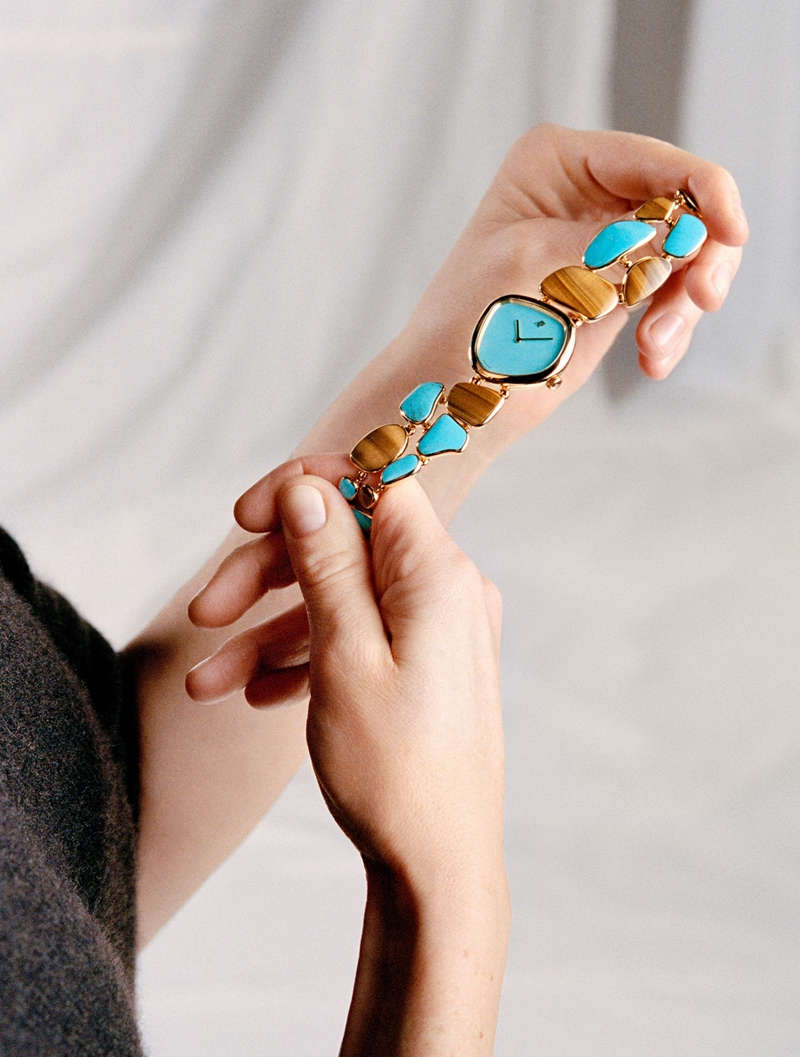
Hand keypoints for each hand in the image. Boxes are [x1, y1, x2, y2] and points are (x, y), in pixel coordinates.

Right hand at [200, 470, 508, 1053]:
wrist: (438, 867)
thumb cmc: (395, 771)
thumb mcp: (343, 655)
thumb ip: (326, 561)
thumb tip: (308, 487)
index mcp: (437, 573)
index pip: (374, 481)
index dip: (306, 487)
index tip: (245, 516)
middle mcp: (446, 590)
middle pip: (344, 541)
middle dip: (267, 571)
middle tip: (204, 612)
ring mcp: (437, 629)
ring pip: (340, 596)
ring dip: (269, 628)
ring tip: (205, 683)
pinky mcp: (424, 665)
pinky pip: (357, 637)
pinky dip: (303, 656)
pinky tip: (254, 695)